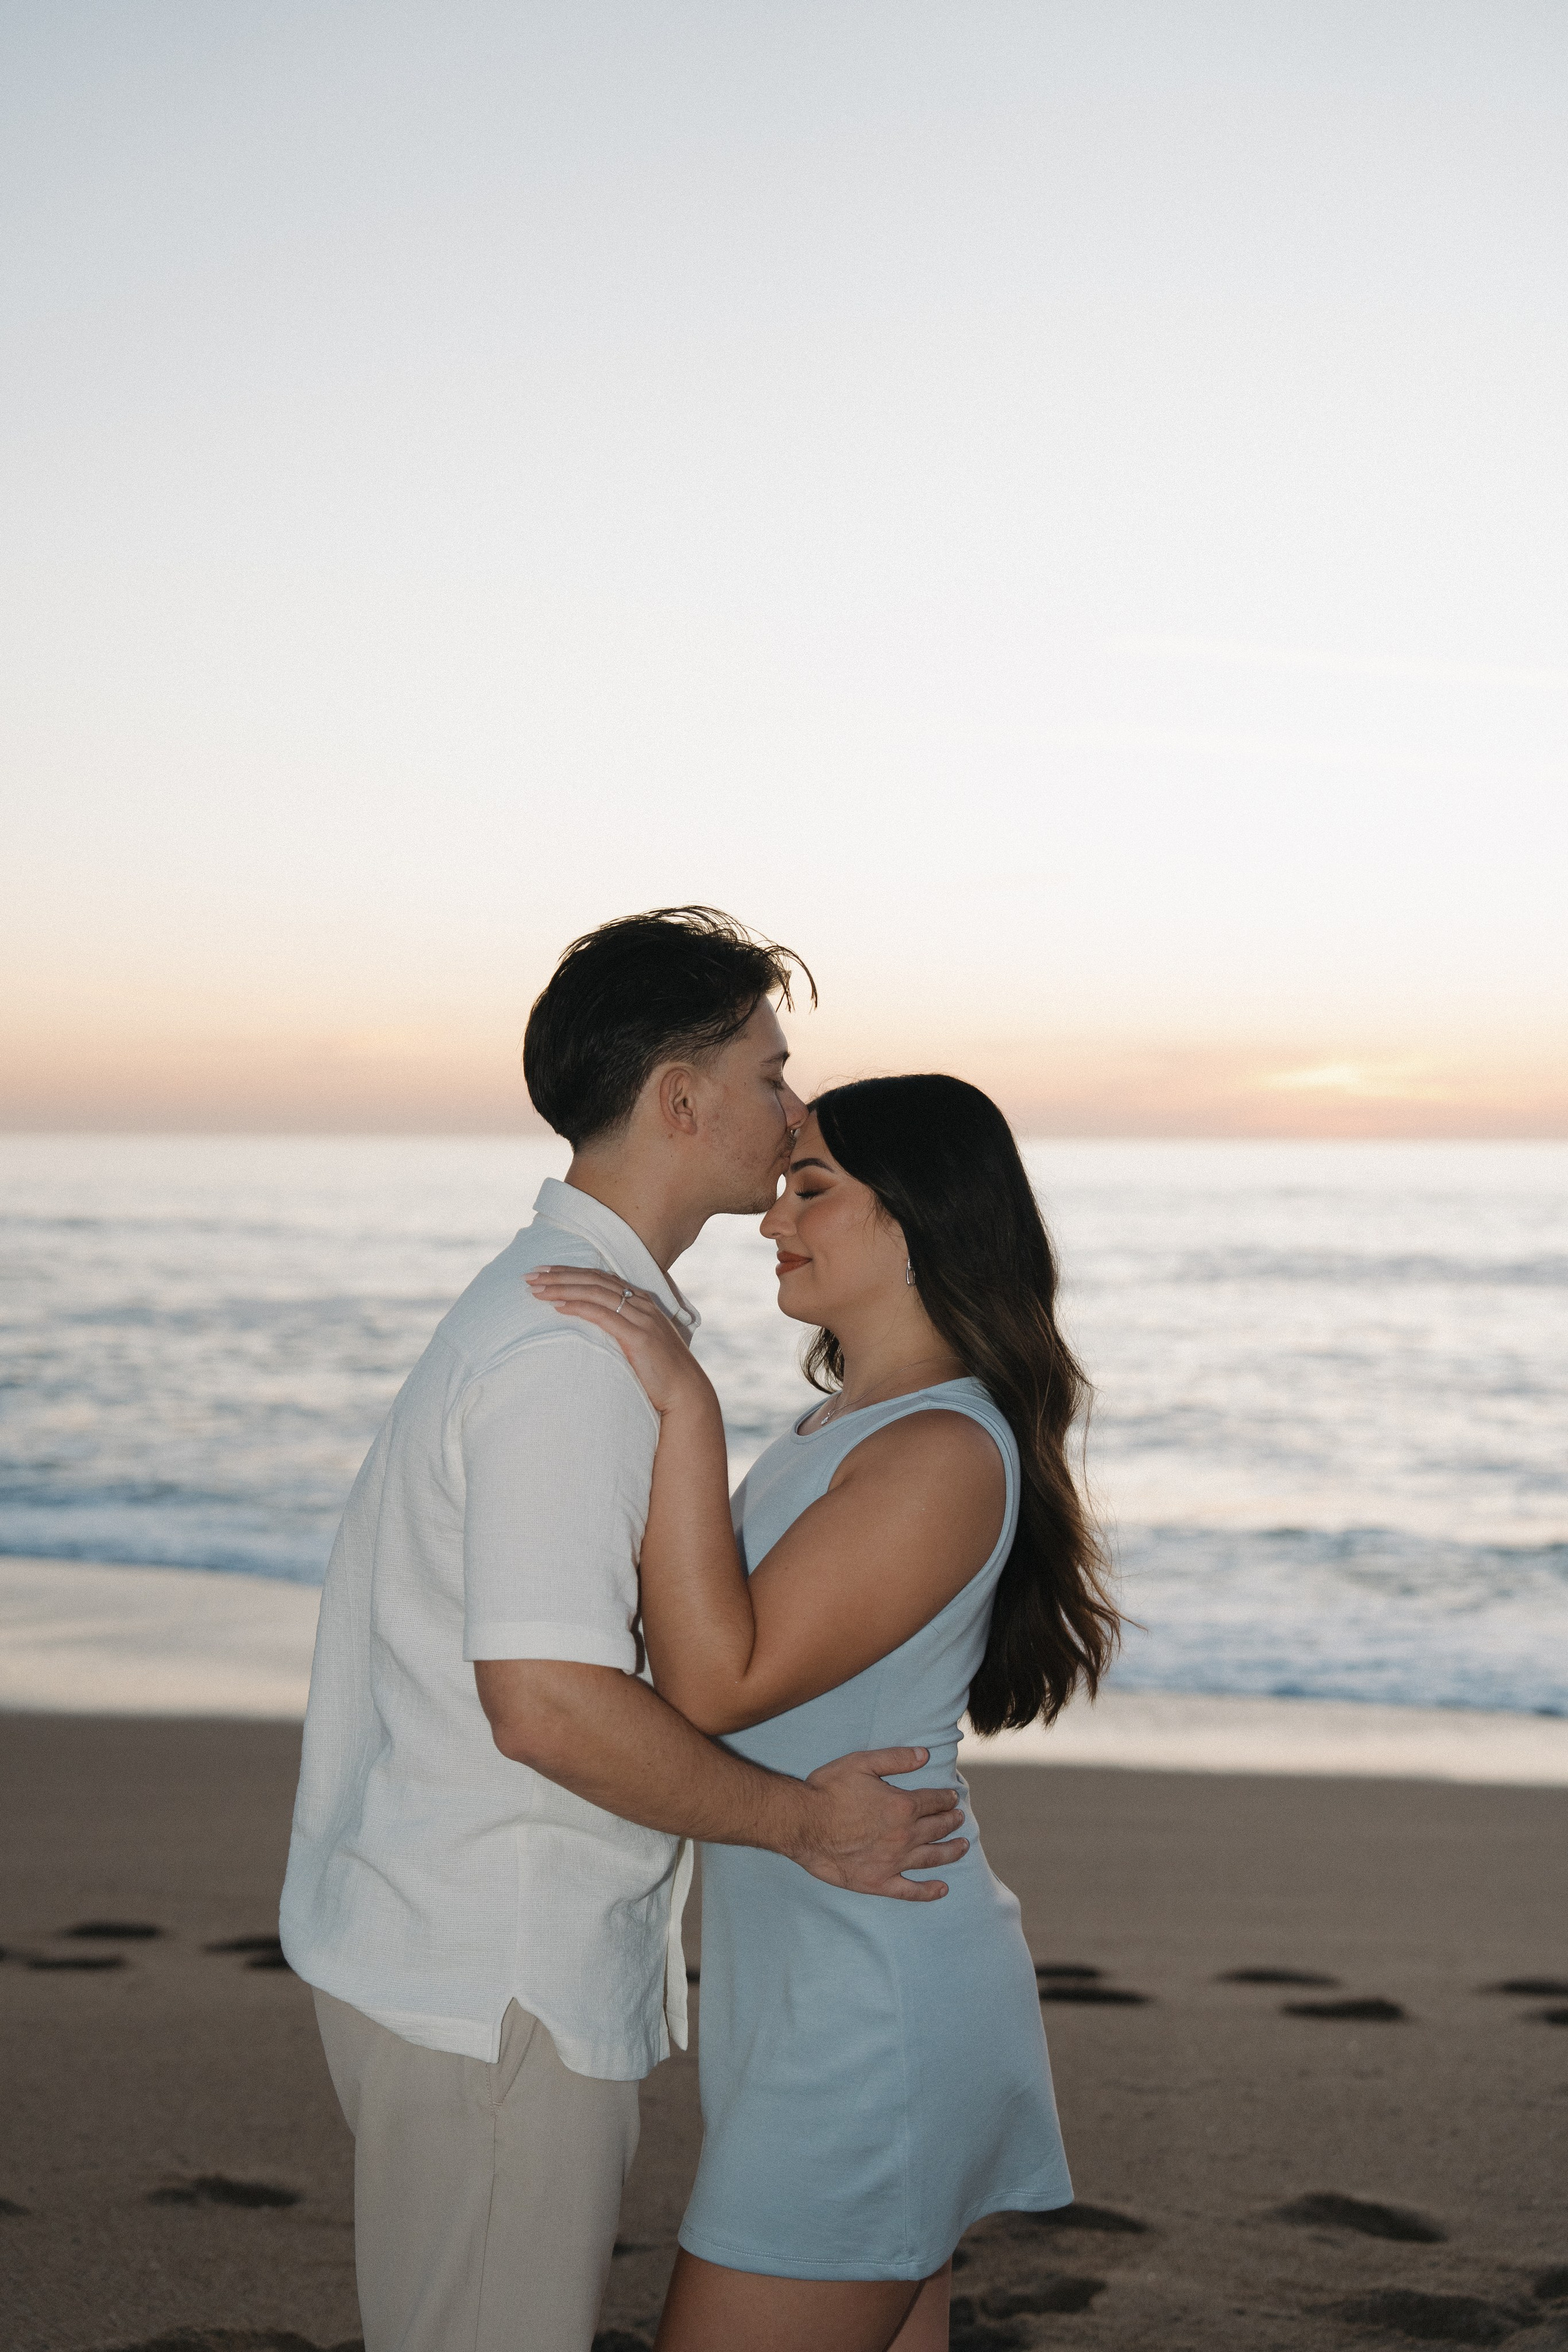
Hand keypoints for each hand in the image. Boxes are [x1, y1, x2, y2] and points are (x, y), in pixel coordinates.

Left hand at [525, 1265, 714, 1417]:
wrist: (685, 1392)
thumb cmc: (660, 1372)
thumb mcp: (639, 1343)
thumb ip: (621, 1329)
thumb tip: (593, 1327)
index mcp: (641, 1301)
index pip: (600, 1277)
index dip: (570, 1272)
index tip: (543, 1271)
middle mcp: (641, 1304)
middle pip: (594, 1280)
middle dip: (559, 1275)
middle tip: (530, 1275)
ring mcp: (641, 1318)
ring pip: (595, 1293)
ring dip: (562, 1288)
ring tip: (536, 1289)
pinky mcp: (638, 1336)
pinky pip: (603, 1315)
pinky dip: (579, 1307)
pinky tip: (558, 1306)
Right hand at [788, 1748, 968, 1902]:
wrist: (802, 1824)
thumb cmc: (828, 1790)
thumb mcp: (861, 1763)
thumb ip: (895, 1759)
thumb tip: (924, 1755)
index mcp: (902, 1806)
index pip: (933, 1801)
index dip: (946, 1799)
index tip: (952, 1798)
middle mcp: (904, 1836)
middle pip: (937, 1828)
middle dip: (951, 1822)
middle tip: (959, 1819)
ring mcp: (893, 1862)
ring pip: (931, 1858)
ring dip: (950, 1852)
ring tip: (962, 1847)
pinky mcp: (879, 1882)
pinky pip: (910, 1891)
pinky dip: (928, 1891)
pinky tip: (941, 1889)